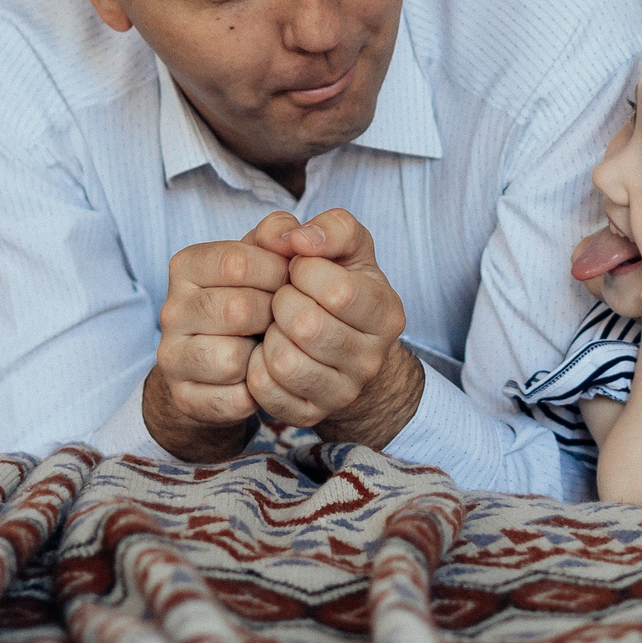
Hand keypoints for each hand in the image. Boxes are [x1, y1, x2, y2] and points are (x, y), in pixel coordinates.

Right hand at [151, 224, 291, 433]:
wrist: (230, 359)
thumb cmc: (256, 295)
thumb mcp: (267, 255)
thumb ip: (279, 232)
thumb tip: (291, 237)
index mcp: (186, 265)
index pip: (239, 261)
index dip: (278, 272)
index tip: (290, 282)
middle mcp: (171, 310)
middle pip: (239, 309)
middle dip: (274, 315)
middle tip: (283, 318)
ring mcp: (171, 356)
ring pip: (232, 358)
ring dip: (262, 354)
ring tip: (267, 346)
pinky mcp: (184, 397)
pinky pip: (234, 399)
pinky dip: (256, 391)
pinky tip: (257, 375)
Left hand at [243, 210, 416, 436]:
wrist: (340, 343)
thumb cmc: (336, 282)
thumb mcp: (345, 246)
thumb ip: (328, 228)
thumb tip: (295, 238)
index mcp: (386, 312)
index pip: (338, 291)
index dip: (304, 270)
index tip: (298, 267)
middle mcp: (372, 359)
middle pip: (307, 327)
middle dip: (281, 301)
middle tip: (282, 296)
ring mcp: (342, 392)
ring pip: (284, 362)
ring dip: (267, 334)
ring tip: (275, 323)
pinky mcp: (309, 414)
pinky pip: (265, 391)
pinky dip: (255, 366)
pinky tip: (265, 350)